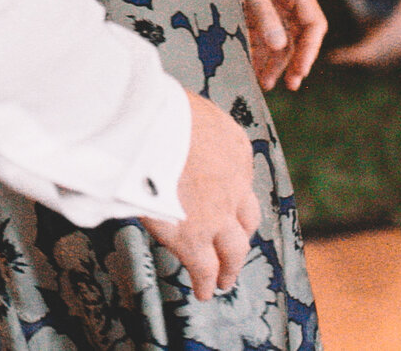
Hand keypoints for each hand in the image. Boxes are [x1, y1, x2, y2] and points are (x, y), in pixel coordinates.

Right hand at [141, 91, 259, 297]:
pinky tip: (203, 291)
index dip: (233, 196)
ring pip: (234, 250)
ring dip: (230, 266)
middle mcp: (236, 184)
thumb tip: (161, 132)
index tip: (227, 206)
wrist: (153, 128)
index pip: (240, 178)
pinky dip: (205, 282)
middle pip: (247, 219)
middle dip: (242, 236)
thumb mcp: (184, 109)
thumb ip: (184, 129)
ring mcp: (218, 215)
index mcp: (236, 148)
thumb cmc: (157, 109)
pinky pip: (204, 267)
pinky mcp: (194, 238)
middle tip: (236, 250)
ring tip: (224, 279)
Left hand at [234, 0, 325, 91]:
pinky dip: (261, 53)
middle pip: (300, 36)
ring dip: (276, 62)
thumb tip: (280, 47)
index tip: (300, 72)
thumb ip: (265, 14)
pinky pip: (266, 37)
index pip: (314, 24)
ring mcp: (276, 4)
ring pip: (283, 40)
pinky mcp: (260, 10)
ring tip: (265, 83)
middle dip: (293, 61)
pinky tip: (254, 70)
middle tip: (288, 85)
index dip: (310, 50)